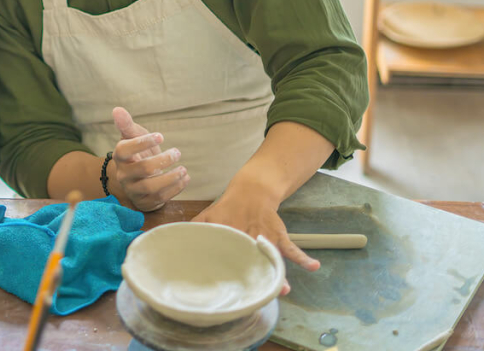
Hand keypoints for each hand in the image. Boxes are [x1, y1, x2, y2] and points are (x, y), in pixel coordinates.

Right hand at [112, 107, 188, 210]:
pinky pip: (160, 198)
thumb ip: (127, 124)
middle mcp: (123, 175)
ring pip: (151, 187)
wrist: (139, 178)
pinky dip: (176, 188)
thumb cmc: (138, 153)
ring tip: (183, 169)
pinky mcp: (145, 202)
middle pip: (142, 169)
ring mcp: (133, 190)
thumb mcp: (134, 137)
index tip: (161, 136)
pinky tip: (185, 178)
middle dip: (162, 160)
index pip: (124, 150)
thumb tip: (117, 109)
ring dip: (171, 177)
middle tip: (177, 152)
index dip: (142, 143)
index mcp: (120, 157)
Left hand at [192, 179, 319, 294]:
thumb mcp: (208, 215)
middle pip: (249, 258)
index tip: (223, 280)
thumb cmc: (227, 208)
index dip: (223, 263)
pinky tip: (314, 267)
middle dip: (252, 275)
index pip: (224, 249)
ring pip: (271, 256)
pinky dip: (303, 258)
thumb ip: (193, 228)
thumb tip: (169, 236)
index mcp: (227, 233)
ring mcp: (264, 237)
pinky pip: (292, 248)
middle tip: (255, 293)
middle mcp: (246, 237)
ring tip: (284, 287)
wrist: (252, 190)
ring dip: (277, 271)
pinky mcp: (278, 236)